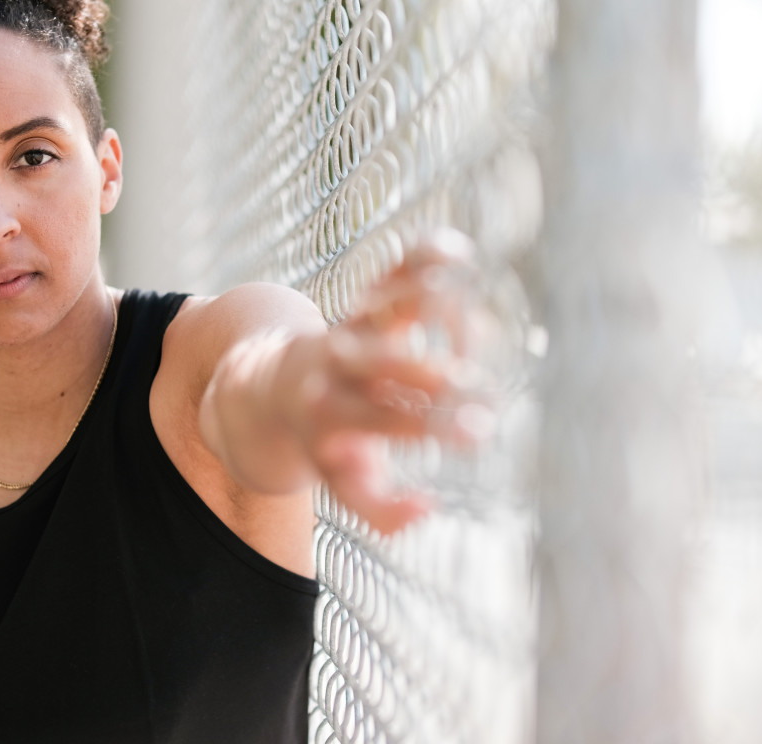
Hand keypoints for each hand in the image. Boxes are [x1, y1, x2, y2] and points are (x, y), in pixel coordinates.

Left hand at [286, 229, 497, 534]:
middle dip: (435, 374)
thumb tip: (429, 507)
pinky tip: (460, 250)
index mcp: (332, 412)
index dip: (426, 421)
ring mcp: (353, 327)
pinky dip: (423, 258)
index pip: (380, 418)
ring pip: (387, 308)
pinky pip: (395, 272)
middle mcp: (339, 365)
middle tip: (486, 391)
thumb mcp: (341, 486)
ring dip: (432, 313)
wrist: (275, 386)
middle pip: (384, 362)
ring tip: (483, 329)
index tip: (478, 433)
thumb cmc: (327, 443)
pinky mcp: (368, 301)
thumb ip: (381, 511)